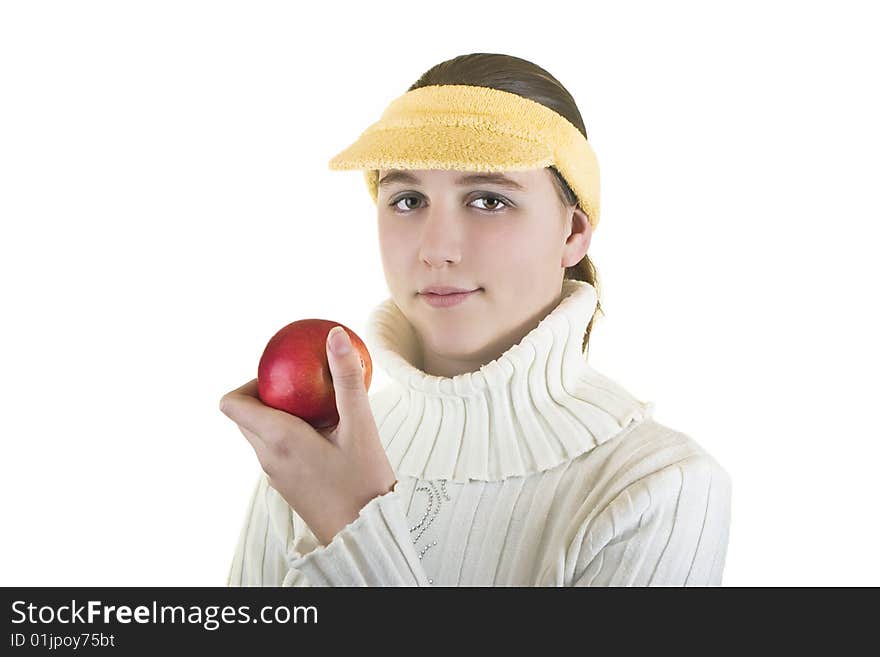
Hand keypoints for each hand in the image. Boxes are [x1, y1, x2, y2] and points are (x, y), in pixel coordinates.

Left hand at [219, 326, 396, 545]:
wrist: (366, 533)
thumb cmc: (364, 482)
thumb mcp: (361, 425)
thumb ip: (347, 379)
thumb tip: (335, 335)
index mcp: (277, 439)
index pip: (231, 402)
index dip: (249, 381)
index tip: (285, 375)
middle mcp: (267, 457)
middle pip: (244, 416)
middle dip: (268, 395)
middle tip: (305, 387)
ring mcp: (274, 475)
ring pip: (259, 434)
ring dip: (279, 416)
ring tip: (319, 410)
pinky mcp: (286, 486)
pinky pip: (274, 451)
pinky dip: (288, 435)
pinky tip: (326, 434)